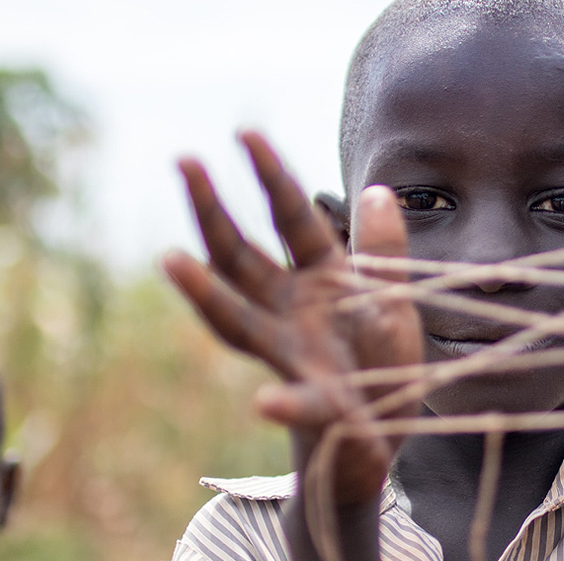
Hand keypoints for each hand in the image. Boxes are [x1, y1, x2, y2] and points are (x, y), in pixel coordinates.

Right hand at [163, 131, 421, 505]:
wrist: (384, 427)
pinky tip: (265, 404)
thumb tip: (378, 189)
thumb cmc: (380, 354)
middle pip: (242, 258)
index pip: (289, 217)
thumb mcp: (391, 295)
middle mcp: (290, 310)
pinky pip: (297, 404)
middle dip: (213, 211)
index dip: (270, 175)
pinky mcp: (317, 405)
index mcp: (317, 276)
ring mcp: (294, 356)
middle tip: (185, 162)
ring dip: (206, 294)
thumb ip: (383, 249)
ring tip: (172, 260)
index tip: (244, 131)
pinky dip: (283, 405)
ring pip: (240, 323)